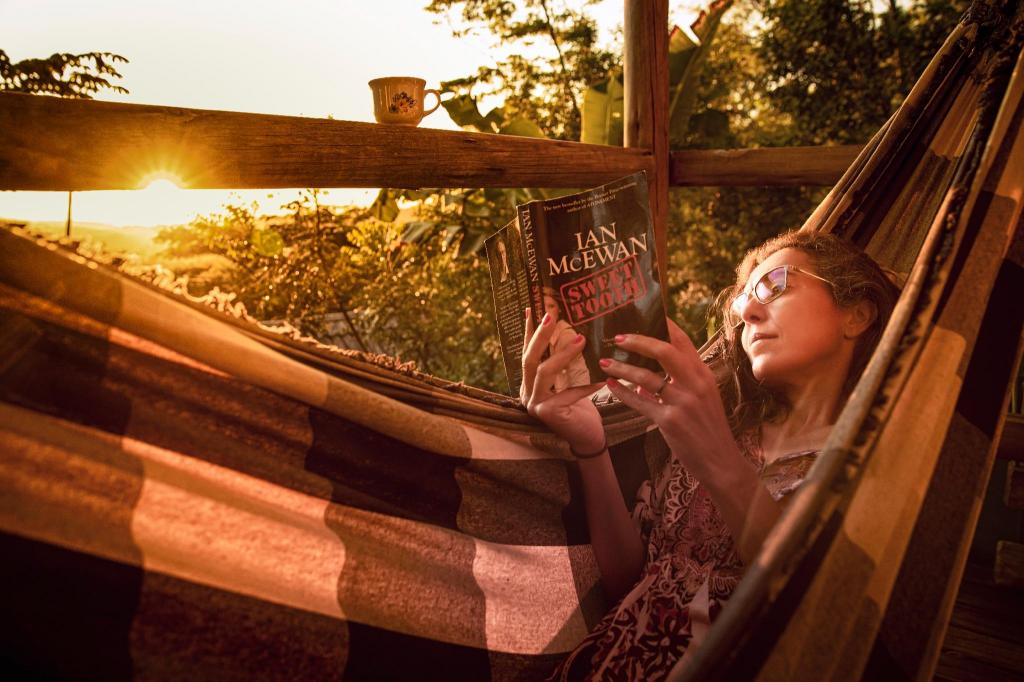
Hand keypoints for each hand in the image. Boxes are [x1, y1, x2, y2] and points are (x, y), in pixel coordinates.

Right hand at [520, 309, 604, 452]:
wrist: (587, 437)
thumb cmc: (581, 406)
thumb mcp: (570, 379)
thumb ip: (565, 362)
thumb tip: (574, 330)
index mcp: (529, 382)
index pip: (526, 351)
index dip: (528, 330)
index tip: (531, 307)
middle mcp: (526, 392)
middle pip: (528, 358)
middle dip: (540, 335)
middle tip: (552, 315)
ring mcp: (534, 403)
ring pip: (544, 372)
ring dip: (562, 354)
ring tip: (580, 339)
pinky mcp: (548, 414)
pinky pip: (567, 393)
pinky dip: (585, 384)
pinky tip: (600, 378)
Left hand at [601, 319, 738, 475]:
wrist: (721, 462)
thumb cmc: (708, 429)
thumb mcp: (701, 400)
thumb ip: (678, 385)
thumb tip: (644, 382)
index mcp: (703, 374)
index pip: (682, 341)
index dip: (663, 324)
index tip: (645, 314)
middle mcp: (695, 384)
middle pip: (664, 351)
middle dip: (638, 341)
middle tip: (616, 337)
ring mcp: (683, 402)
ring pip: (646, 377)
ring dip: (622, 367)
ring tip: (604, 362)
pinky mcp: (670, 421)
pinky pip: (641, 402)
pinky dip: (623, 392)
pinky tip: (610, 385)